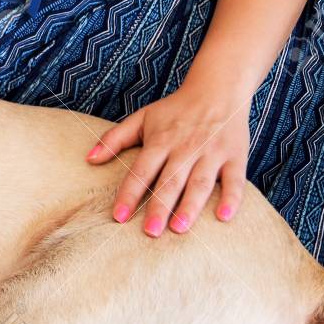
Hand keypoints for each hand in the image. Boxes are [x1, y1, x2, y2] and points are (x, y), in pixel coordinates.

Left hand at [84, 78, 250, 236]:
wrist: (217, 90)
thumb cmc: (175, 110)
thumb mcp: (142, 118)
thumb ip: (114, 139)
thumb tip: (89, 159)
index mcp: (161, 141)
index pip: (141, 171)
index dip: (129, 193)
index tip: (118, 217)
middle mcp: (185, 148)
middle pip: (170, 181)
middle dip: (159, 207)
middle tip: (149, 233)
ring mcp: (211, 153)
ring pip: (200, 183)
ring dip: (190, 206)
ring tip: (179, 229)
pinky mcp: (235, 157)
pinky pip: (235, 180)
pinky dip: (231, 198)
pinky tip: (223, 217)